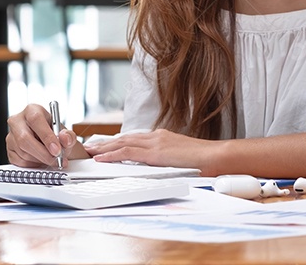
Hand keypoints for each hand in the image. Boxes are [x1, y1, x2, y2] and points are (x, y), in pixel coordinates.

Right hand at [6, 103, 79, 167]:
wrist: (51, 144)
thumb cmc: (56, 135)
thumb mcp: (66, 133)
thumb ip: (68, 135)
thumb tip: (65, 138)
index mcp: (32, 110)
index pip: (35, 120)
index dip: (46, 136)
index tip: (57, 150)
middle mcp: (18, 121)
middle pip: (24, 138)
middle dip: (43, 153)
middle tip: (56, 160)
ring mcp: (11, 136)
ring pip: (23, 152)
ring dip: (40, 160)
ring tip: (52, 160)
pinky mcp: (9, 150)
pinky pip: (19, 161)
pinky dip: (33, 164)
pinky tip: (41, 160)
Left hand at [84, 129, 217, 172]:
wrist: (217, 156)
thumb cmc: (204, 161)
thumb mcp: (181, 159)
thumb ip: (167, 161)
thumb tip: (158, 168)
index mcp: (162, 138)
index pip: (134, 139)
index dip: (117, 142)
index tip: (104, 147)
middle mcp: (156, 137)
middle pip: (124, 138)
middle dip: (105, 143)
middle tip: (88, 147)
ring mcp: (156, 142)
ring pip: (122, 143)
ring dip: (103, 147)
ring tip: (88, 151)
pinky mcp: (155, 152)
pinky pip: (128, 152)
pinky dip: (112, 154)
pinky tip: (101, 158)